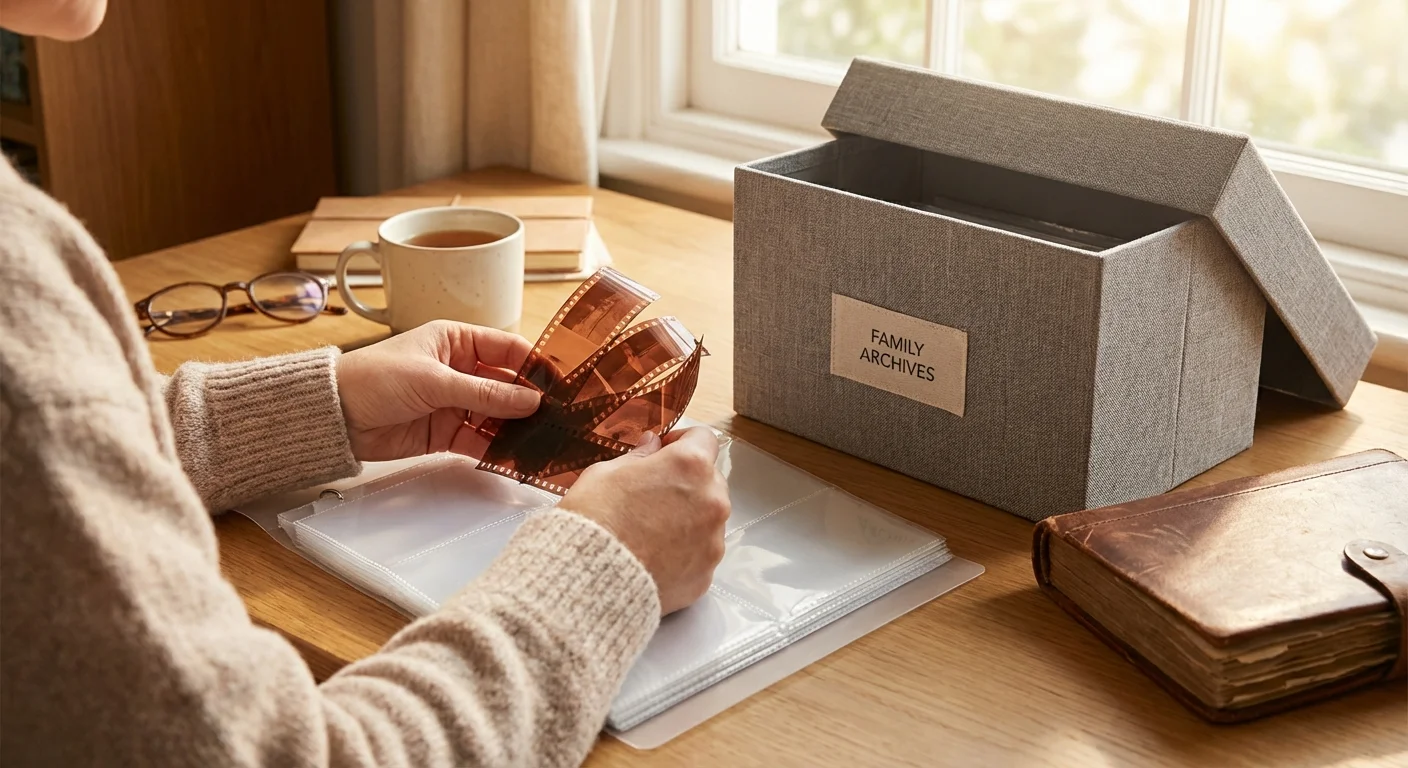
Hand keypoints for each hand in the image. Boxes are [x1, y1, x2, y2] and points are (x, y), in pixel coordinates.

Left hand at [335, 320, 540, 460]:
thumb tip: (530, 400)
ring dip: (517, 429)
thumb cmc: (374, 378)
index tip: (559, 384)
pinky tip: (514, 458)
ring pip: (497, 416)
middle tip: (558, 419)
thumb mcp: (433, 380)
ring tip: (542, 442)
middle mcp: (460, 370)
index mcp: (457, 341)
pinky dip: (496, 450)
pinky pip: (480, 441)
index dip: (534, 365)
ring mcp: (455, 403)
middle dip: (530, 402)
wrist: (334, 416)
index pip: (508, 349)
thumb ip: (484, 392)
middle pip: (507, 386)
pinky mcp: (446, 433)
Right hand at [558, 427, 729, 614]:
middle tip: (653, 494)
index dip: (682, 441)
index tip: (663, 451)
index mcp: (690, 466)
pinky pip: (700, 552)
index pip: (703, 438)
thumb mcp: (606, 472)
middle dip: (686, 482)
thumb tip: (653, 446)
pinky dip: (684, 550)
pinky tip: (654, 556)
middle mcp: (712, 500)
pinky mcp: (706, 573)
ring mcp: (713, 540)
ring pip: (708, 518)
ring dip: (688, 517)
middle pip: (709, 480)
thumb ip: (639, 456)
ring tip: (651, 531)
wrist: (589, 581)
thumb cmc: (594, 519)